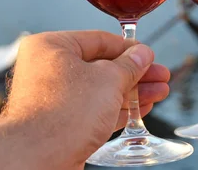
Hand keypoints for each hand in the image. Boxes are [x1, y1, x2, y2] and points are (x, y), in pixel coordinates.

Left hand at [4, 31, 169, 167]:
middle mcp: (48, 69)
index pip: (98, 39)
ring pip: (100, 90)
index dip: (129, 48)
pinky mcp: (60, 123)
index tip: (149, 55)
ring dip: (131, 92)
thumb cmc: (63, 113)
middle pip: (101, 66)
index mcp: (51, 47)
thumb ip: (129, 65)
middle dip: (135, 73)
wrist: (38, 158)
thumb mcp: (107, 80)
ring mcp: (53, 98)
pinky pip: (93, 110)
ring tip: (158, 93)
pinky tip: (140, 109)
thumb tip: (142, 54)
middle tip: (160, 76)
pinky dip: (117, 109)